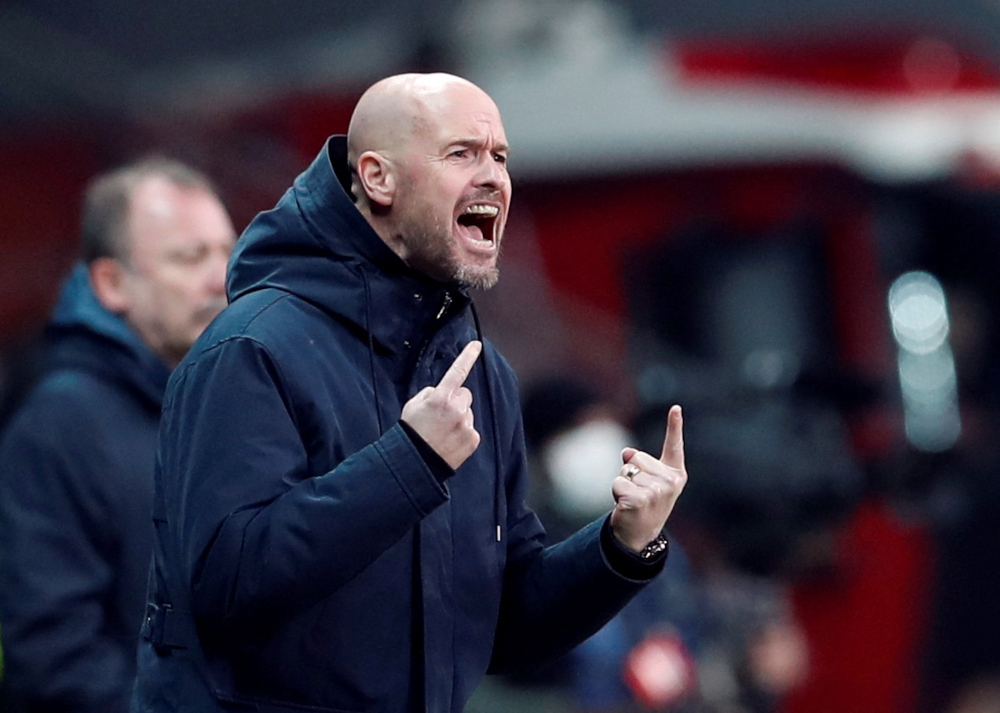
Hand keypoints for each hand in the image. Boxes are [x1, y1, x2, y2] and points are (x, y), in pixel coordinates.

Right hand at [401, 341, 482, 469]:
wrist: (416, 463)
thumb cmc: (412, 432)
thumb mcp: (413, 405)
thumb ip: (430, 393)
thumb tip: (442, 393)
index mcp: (440, 397)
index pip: (457, 371)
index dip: (467, 356)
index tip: (477, 345)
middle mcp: (456, 409)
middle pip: (465, 394)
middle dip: (456, 401)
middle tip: (441, 415)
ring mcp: (466, 424)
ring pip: (467, 412)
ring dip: (459, 418)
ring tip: (442, 432)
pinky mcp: (473, 439)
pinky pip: (471, 428)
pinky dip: (462, 433)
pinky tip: (449, 441)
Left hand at [609, 405, 686, 552]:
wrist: (638, 535)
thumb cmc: (643, 503)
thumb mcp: (645, 481)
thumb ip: (639, 463)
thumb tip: (627, 452)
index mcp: (675, 474)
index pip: (674, 446)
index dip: (674, 426)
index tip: (675, 408)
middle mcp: (671, 482)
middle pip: (637, 457)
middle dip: (631, 471)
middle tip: (638, 492)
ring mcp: (657, 492)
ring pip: (626, 470)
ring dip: (623, 484)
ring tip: (633, 500)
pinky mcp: (640, 499)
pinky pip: (618, 482)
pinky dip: (616, 493)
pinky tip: (626, 506)